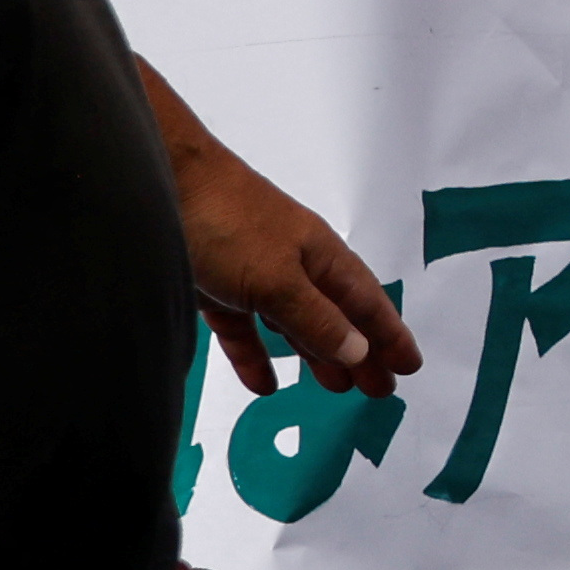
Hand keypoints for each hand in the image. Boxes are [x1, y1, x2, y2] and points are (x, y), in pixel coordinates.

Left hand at [167, 108, 420, 394]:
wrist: (159, 179)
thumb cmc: (226, 223)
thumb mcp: (276, 279)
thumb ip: (316, 319)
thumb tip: (360, 351)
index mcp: (319, 255)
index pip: (366, 302)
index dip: (389, 335)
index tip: (410, 367)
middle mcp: (291, 263)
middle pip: (335, 315)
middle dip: (360, 351)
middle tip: (379, 389)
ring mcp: (252, 273)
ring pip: (293, 323)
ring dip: (315, 354)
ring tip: (335, 387)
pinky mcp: (214, 285)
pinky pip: (243, 328)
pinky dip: (255, 355)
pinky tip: (263, 384)